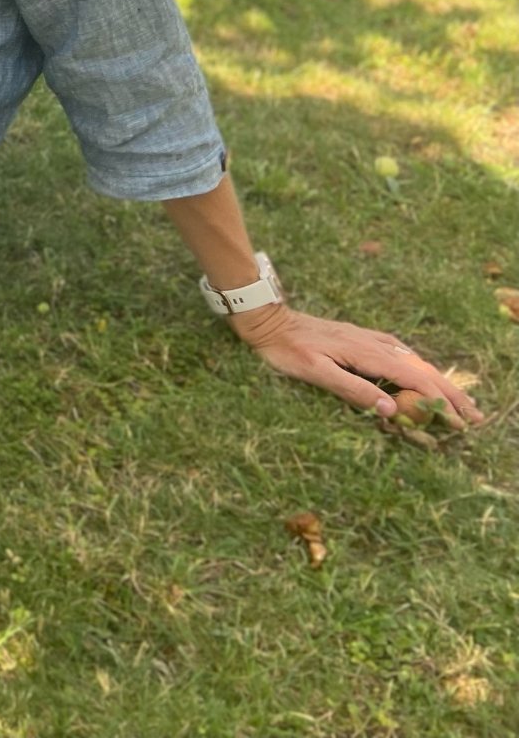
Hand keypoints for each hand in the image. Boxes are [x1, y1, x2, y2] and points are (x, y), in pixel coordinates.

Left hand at [230, 304, 485, 425]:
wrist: (267, 320)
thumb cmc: (286, 350)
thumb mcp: (315, 372)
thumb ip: (352, 389)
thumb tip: (390, 408)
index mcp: (367, 354)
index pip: (416, 380)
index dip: (440, 401)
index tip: (460, 422)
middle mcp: (373, 343)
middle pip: (422, 369)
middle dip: (450, 392)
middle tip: (475, 416)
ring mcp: (367, 338)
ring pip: (414, 360)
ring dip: (438, 380)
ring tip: (457, 399)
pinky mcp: (358, 337)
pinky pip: (399, 352)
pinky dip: (418, 366)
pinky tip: (419, 371)